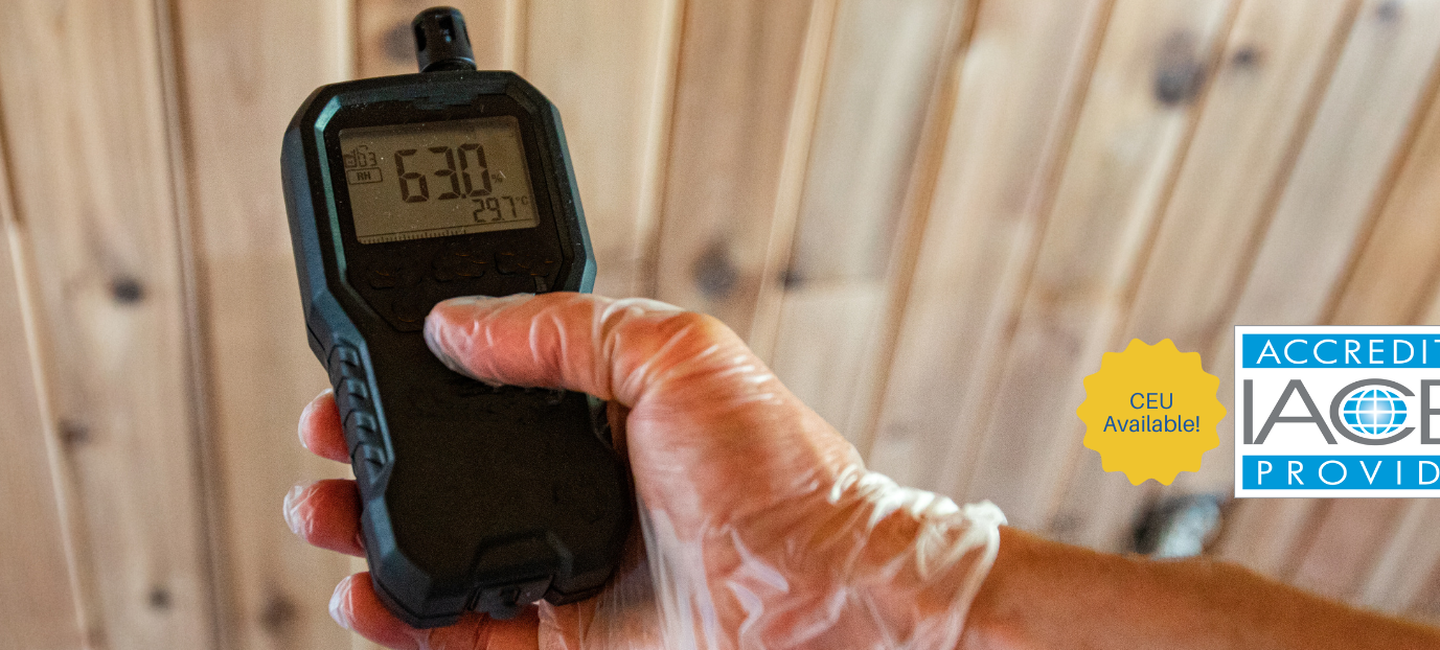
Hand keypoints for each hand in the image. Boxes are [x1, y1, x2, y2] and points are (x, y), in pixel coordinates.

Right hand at [286, 293, 1002, 648]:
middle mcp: (583, 488)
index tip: (364, 363)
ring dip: (368, 533)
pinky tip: (363, 594)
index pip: (489, 389)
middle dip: (374, 452)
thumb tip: (460, 319)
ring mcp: (570, 566)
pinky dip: (403, 621)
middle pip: (450, 470)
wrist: (826, 596)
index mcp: (606, 415)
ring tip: (319, 511)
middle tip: (325, 436)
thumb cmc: (781, 477)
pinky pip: (463, 634)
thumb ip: (568, 330)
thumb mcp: (679, 356)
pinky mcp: (567, 639)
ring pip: (443, 551)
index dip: (420, 377)